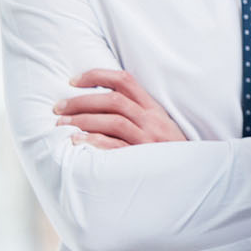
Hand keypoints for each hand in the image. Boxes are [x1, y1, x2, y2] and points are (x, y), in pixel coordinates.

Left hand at [55, 69, 187, 148]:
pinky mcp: (144, 160)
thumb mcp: (158, 126)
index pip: (125, 81)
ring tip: (62, 125)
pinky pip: (117, 148)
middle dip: (81, 102)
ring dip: (83, 120)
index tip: (72, 81)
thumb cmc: (167, 151)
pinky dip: (95, 142)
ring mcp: (149, 140)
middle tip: (58, 108)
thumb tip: (98, 102)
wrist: (192, 175)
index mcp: (153, 109)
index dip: (97, 76)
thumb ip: (135, 113)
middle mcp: (152, 121)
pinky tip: (77, 141)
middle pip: (114, 100)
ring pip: (114, 121)